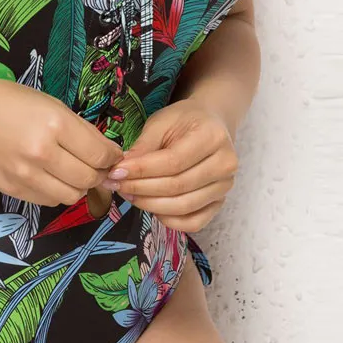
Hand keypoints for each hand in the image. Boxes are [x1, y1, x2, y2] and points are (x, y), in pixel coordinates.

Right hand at [0, 75, 123, 207]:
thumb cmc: (4, 100)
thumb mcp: (47, 103)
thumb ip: (78, 128)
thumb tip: (105, 152)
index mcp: (56, 124)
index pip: (100, 153)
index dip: (112, 157)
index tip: (112, 155)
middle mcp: (43, 153)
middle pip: (89, 179)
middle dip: (98, 173)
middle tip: (95, 165)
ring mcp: (26, 175)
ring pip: (71, 196)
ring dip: (77, 186)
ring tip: (70, 171)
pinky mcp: (13, 189)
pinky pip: (48, 201)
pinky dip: (56, 192)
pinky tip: (49, 176)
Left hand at [103, 98, 236, 232]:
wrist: (210, 125)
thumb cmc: (183, 121)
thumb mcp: (161, 122)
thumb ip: (144, 146)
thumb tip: (122, 169)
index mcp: (212, 137)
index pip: (173, 162)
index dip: (142, 170)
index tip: (116, 171)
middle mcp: (225, 164)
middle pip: (178, 186)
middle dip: (141, 188)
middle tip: (116, 184)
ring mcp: (225, 186)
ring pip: (184, 206)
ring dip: (150, 204)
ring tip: (128, 194)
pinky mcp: (220, 202)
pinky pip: (194, 222)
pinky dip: (169, 220)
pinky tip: (151, 207)